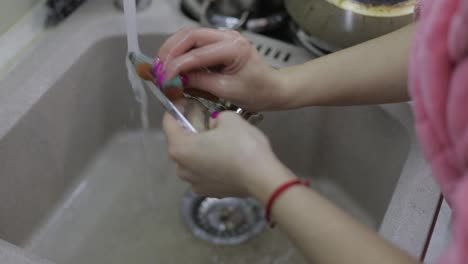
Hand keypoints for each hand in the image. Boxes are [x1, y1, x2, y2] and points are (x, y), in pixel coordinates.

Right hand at [158, 27, 285, 111]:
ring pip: (190, 36)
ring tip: (162, 66)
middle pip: (190, 35)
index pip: (197, 53)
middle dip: (170, 51)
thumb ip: (200, 82)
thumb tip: (177, 80)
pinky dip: (181, 51)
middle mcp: (228, 37)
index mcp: (234, 48)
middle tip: (158, 69)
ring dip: (173, 49)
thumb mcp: (227, 90)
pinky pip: (195, 42)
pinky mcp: (218, 43)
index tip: (164, 78)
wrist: (272, 88)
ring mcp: (223, 38)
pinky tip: (173, 63)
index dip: (176, 66)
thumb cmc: (258, 90)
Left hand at [162, 110, 291, 197]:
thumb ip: (214, 117)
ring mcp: (194, 183)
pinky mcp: (209, 191)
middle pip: (180, 141)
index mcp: (180, 148)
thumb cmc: (242, 146)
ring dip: (201, 147)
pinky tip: (225, 156)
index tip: (186, 101)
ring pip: (192, 158)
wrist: (262, 177)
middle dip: (190, 128)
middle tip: (206, 117)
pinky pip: (204, 171)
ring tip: (218, 138)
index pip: (168, 122)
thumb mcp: (228, 118)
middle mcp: (182, 168)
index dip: (176, 108)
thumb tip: (213, 123)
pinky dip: (210, 162)